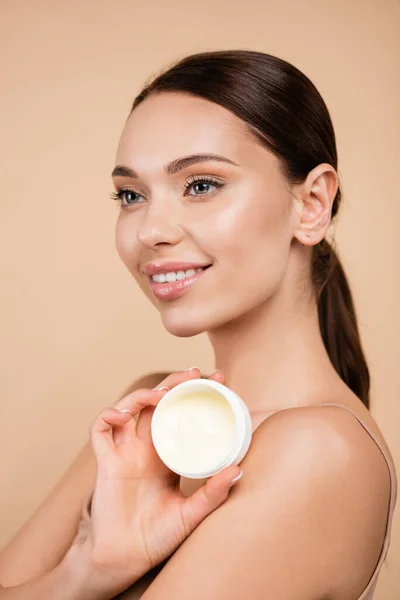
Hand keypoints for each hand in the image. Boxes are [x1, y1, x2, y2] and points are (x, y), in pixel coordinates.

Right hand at [78, 368, 242, 597]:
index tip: (219, 381)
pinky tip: (124, 414)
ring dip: (143, 394)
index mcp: (167, 456)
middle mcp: (145, 448)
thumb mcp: (191, 514)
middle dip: (173, 384)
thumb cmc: (156, 538)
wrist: (124, 560)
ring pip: (130, 408)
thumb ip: (212, 494)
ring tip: (161, 393)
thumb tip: (239, 470)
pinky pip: (100, 429)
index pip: (182, 416)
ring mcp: (124, 452)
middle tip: (193, 373)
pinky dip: (108, 415)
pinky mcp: (105, 461)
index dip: (196, 397)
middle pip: (157, 404)